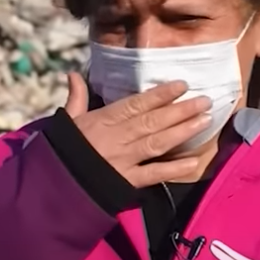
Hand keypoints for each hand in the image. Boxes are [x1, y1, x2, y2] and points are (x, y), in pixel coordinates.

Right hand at [64, 71, 211, 186]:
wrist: (54, 184)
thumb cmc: (61, 149)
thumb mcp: (66, 121)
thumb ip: (76, 98)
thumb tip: (73, 74)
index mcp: (102, 120)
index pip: (136, 104)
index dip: (160, 94)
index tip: (181, 85)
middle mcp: (117, 138)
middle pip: (153, 121)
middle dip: (180, 110)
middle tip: (205, 101)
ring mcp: (124, 160)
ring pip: (157, 142)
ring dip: (182, 131)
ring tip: (205, 121)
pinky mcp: (126, 182)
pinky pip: (154, 174)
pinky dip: (174, 169)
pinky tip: (194, 161)